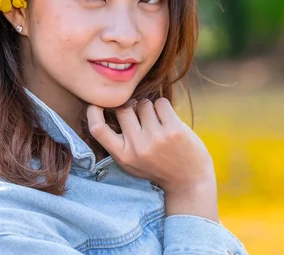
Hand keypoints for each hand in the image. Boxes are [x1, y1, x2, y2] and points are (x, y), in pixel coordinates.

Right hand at [86, 98, 216, 194]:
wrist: (189, 181)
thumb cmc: (157, 168)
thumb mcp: (131, 162)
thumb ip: (119, 141)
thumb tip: (109, 107)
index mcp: (123, 156)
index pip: (98, 129)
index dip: (93, 112)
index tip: (96, 105)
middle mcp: (137, 147)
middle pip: (123, 109)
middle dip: (131, 107)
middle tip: (141, 117)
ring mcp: (156, 138)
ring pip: (144, 103)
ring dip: (150, 108)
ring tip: (157, 124)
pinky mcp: (174, 130)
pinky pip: (161, 103)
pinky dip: (163, 108)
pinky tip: (168, 120)